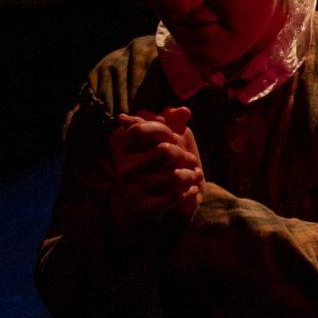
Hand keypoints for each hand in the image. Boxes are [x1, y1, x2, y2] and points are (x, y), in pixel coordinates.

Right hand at [108, 107, 202, 230]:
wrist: (140, 204)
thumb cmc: (154, 165)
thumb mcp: (159, 140)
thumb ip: (170, 122)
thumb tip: (184, 111)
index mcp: (120, 146)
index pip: (141, 129)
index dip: (163, 129)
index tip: (173, 136)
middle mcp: (122, 167)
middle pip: (163, 151)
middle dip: (184, 155)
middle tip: (192, 160)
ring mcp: (130, 188)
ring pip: (174, 176)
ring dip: (192, 175)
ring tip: (196, 175)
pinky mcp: (142, 207)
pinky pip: (174, 197)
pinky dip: (189, 192)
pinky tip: (193, 189)